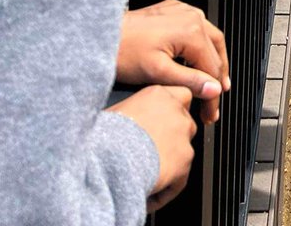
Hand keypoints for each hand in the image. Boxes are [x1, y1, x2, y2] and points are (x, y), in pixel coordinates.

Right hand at [108, 85, 196, 210]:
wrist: (109, 157)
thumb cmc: (104, 136)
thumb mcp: (116, 113)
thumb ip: (133, 112)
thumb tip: (127, 122)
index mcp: (157, 95)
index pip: (181, 95)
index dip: (174, 111)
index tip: (165, 123)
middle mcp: (175, 110)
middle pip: (185, 123)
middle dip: (174, 139)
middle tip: (153, 155)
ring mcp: (183, 134)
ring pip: (184, 152)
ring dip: (170, 165)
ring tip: (147, 179)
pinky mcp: (185, 159)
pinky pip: (179, 180)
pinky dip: (165, 190)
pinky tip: (147, 196)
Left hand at [117, 0, 229, 124]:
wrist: (102, 35)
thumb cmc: (124, 51)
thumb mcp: (158, 72)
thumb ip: (190, 81)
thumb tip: (214, 89)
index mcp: (191, 30)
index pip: (212, 68)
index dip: (213, 95)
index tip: (210, 113)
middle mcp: (192, 16)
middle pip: (216, 51)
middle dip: (216, 80)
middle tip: (213, 104)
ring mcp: (184, 11)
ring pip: (210, 38)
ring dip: (213, 61)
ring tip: (212, 83)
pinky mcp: (174, 10)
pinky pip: (198, 27)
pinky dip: (202, 47)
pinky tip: (197, 59)